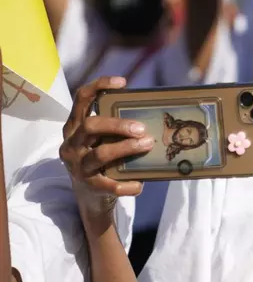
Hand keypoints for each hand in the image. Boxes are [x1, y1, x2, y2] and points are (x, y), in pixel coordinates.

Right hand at [59, 77, 152, 217]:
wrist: (89, 198)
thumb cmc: (102, 160)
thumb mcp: (102, 140)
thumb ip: (115, 128)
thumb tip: (152, 116)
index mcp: (75, 126)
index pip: (81, 99)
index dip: (99, 86)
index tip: (122, 82)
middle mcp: (71, 144)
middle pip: (91, 126)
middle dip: (118, 125)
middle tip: (142, 128)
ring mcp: (78, 166)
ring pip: (100, 154)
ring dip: (126, 148)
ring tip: (147, 144)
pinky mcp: (88, 186)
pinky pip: (109, 184)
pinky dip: (127, 184)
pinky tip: (139, 184)